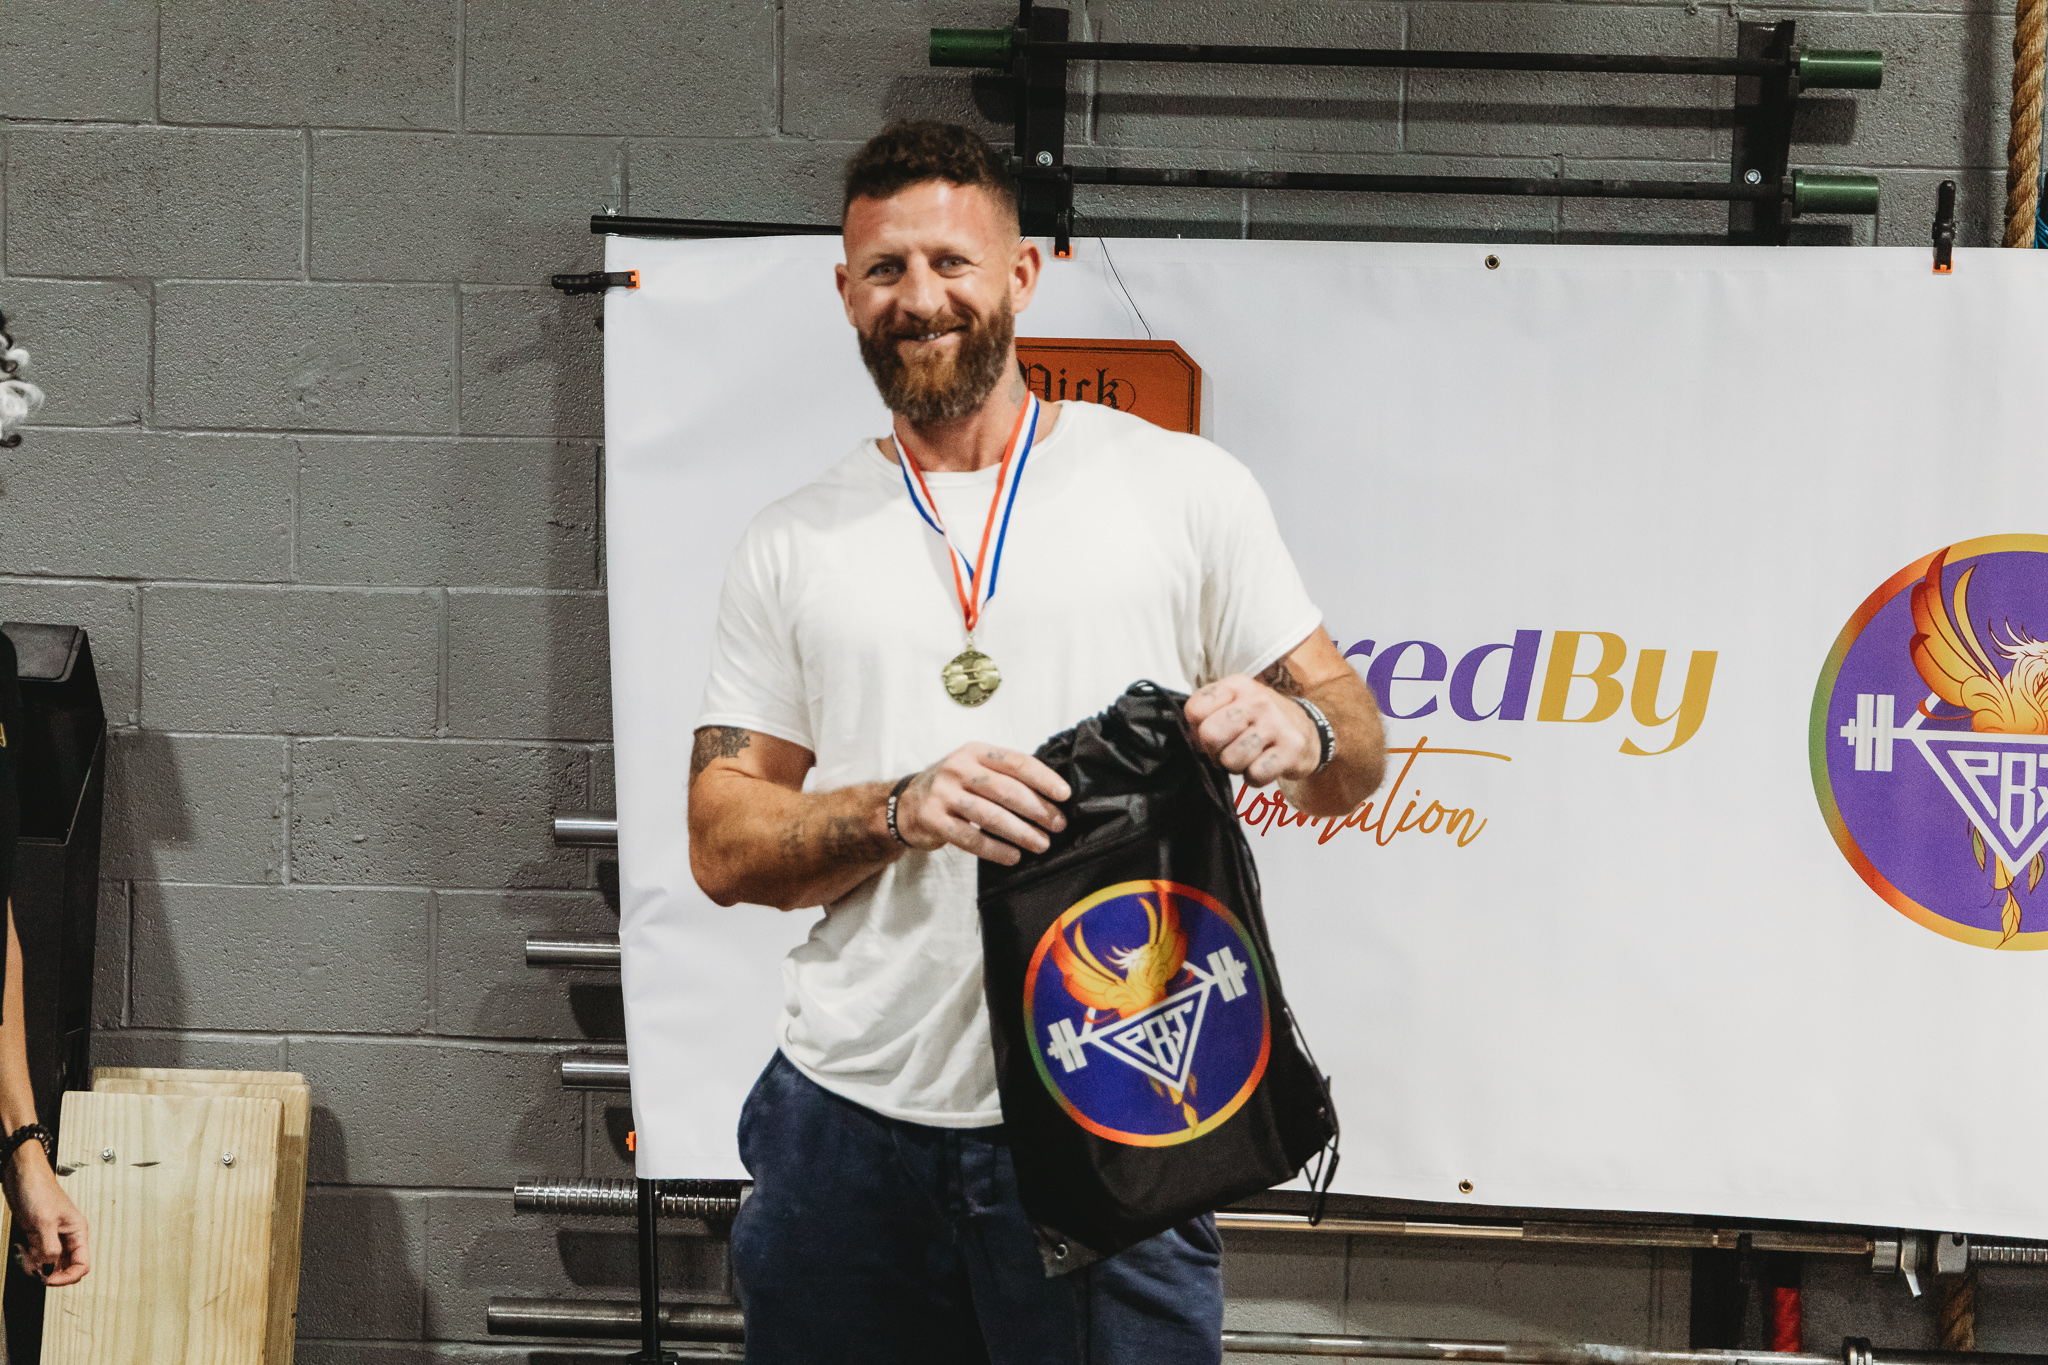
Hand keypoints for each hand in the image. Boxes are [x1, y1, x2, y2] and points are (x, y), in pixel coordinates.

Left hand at [5, 1143, 89, 1286]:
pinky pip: (36, 1256)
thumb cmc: (38, 1190)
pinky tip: (22, 1249)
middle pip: (66, 1267)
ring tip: (26, 1256)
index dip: (67, 1277)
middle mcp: (67, 1236)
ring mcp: (52, 1236)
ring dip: (35, 1265)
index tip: (49, 1280)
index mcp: (78, 1231)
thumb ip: (49, 1248)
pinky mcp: (38, 1236)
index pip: (82, 1264)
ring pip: (49, 1264)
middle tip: (35, 1271)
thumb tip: (50, 1270)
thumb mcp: (44, 1222)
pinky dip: (28, 1258)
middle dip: (49, 1272)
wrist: (21, 1177)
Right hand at [896, 744, 1070, 864]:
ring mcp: (944, 794)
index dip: (1044, 779)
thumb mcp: (975, 768)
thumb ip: (1005, 774)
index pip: (1016, 762)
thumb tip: (1051, 794)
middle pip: (1007, 790)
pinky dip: (995, 849)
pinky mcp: (934, 820)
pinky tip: (1013, 856)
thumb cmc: (954, 786)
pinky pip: (970, 838)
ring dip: (1021, 833)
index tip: (1064, 795)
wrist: (907, 803)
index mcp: (976, 751)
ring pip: (991, 816)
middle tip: (1058, 825)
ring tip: (1041, 844)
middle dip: (1038, 810)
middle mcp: (959, 769)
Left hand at [1185, 675, 1318, 786]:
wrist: (1306, 730)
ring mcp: (1276, 724)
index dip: (1196, 731)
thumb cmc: (1259, 720)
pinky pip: (1255, 775)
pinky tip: (1262, 766)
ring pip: (1231, 760)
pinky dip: (1254, 778)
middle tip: (1227, 750)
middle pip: (1210, 735)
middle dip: (1214, 751)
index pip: (1195, 710)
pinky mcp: (1291, 749)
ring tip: (1248, 757)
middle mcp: (1257, 700)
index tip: (1212, 734)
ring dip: (1236, 767)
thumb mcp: (1233, 704)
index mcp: (1237, 686)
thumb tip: (1194, 742)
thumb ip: (1207, 715)